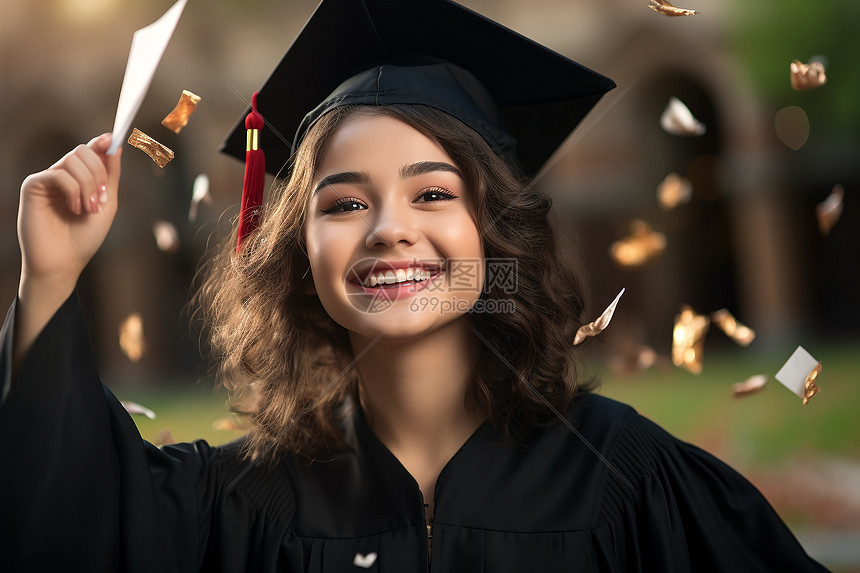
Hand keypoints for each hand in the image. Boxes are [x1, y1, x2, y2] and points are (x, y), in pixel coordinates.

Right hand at [17, 133, 121, 290]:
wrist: (64, 262)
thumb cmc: (84, 237)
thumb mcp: (107, 204)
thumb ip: (111, 176)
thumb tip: (115, 145)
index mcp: (80, 179)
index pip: (90, 151)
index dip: (101, 142)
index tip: (113, 138)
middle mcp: (63, 175)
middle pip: (83, 151)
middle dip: (99, 173)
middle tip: (102, 197)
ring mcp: (47, 179)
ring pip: (73, 160)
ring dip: (88, 184)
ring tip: (88, 208)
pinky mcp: (33, 186)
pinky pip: (58, 173)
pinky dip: (73, 190)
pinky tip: (75, 208)